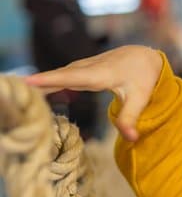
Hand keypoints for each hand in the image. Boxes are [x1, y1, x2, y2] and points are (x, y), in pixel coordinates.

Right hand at [24, 45, 163, 141]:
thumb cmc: (144, 77)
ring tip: (25, 90)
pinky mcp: (84, 67)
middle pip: (64, 74)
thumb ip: (131, 118)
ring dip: (44, 80)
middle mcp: (91, 67)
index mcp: (103, 74)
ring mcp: (87, 65)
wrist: (145, 57)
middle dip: (42, 81)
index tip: (31, 81)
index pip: (75, 77)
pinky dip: (51, 79)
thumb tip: (131, 139)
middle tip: (20, 88)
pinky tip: (38, 86)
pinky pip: (65, 73)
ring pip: (63, 73)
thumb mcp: (141, 98)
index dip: (52, 79)